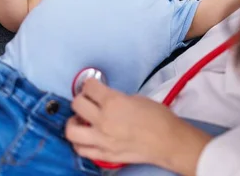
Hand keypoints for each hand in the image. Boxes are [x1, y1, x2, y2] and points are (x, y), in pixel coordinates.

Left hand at [65, 79, 210, 174]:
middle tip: (88, 100)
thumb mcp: (136, 98)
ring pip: (71, 130)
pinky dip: (79, 142)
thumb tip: (105, 100)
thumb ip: (116, 98)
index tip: (93, 85)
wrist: (168, 141)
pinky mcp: (104, 154)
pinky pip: (81, 150)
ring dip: (74, 122)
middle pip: (77, 105)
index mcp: (113, 102)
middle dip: (81, 99)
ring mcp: (102, 140)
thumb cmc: (158, 117)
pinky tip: (86, 136)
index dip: (90, 83)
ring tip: (81, 120)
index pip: (89, 87)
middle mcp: (103, 120)